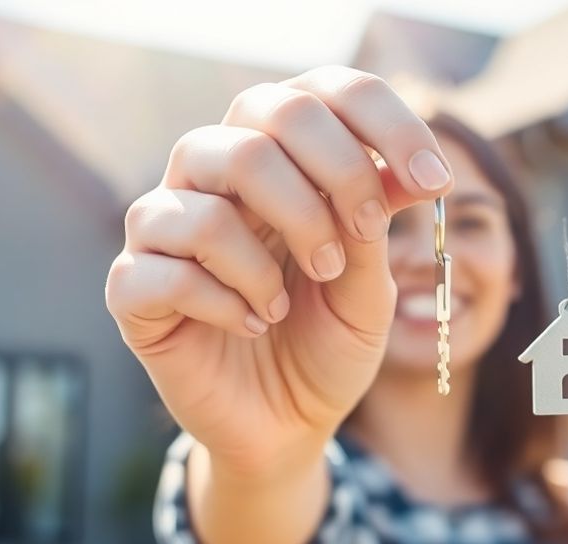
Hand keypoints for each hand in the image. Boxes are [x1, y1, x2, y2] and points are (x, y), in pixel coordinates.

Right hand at [106, 66, 453, 472]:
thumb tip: (409, 167)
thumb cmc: (325, 346)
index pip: (320, 91)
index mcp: (281, 161)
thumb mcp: (369, 292)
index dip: (383, 121)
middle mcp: (216, 176)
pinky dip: (221, 299)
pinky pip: (163, 267)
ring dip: (267, 252)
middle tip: (350, 247)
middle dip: (330, 177)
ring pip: (206, 187)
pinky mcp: (133, 289)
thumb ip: (374, 227)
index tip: (434, 179)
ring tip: (287, 301)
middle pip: (260, 114)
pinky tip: (250, 325)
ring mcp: (166, 228)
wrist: (286, 428)